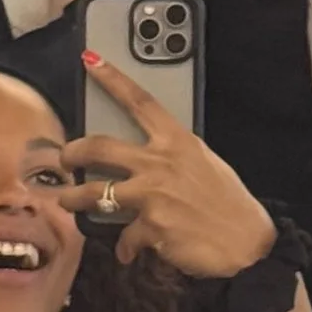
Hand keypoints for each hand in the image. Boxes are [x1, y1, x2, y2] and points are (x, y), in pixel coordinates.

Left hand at [63, 60, 275, 277]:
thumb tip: (151, 159)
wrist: (247, 243)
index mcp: (177, 141)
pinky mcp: (150, 226)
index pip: (140, 101)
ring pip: (94, 192)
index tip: (91, 61)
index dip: (113, 79)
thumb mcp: (206, 164)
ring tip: (68, 201)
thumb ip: (174, 156)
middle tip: (65, 158)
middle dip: (72, 152)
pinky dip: (124, 246)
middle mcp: (160, 162)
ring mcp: (152, 194)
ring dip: (73, 198)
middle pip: (99, 147)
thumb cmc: (230, 204)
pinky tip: (128, 251)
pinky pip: (123, 235)